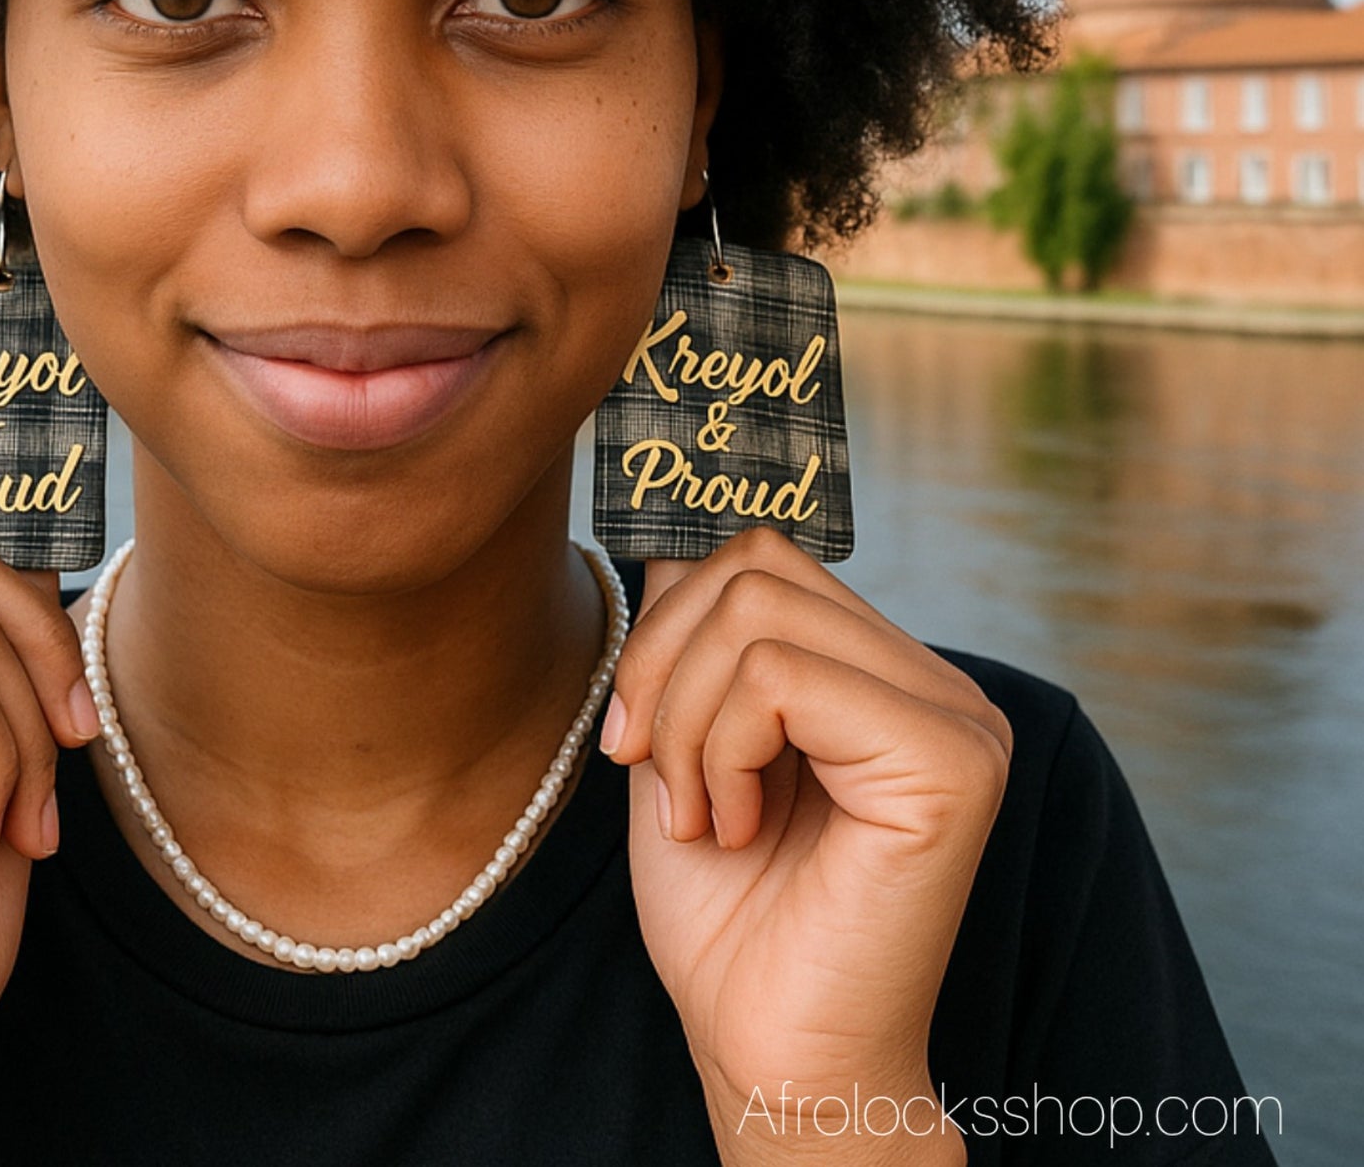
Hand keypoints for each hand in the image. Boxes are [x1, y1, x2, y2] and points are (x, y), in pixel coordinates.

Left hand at [601, 525, 1009, 1164]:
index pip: (757, 557)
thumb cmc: (728, 914)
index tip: (638, 741)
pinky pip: (780, 678)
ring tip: (703, 814)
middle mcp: (936, 682)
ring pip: (755, 613)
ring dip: (687, 721)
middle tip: (657, 776)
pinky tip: (738, 828)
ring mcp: (955, 717)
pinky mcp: (950, 764)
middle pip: (753, 565)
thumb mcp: (687, 738)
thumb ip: (693, 638)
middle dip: (663, 666)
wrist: (769, 1053)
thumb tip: (668, 539)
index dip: (667, 629)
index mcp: (883, 671)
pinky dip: (720, 752)